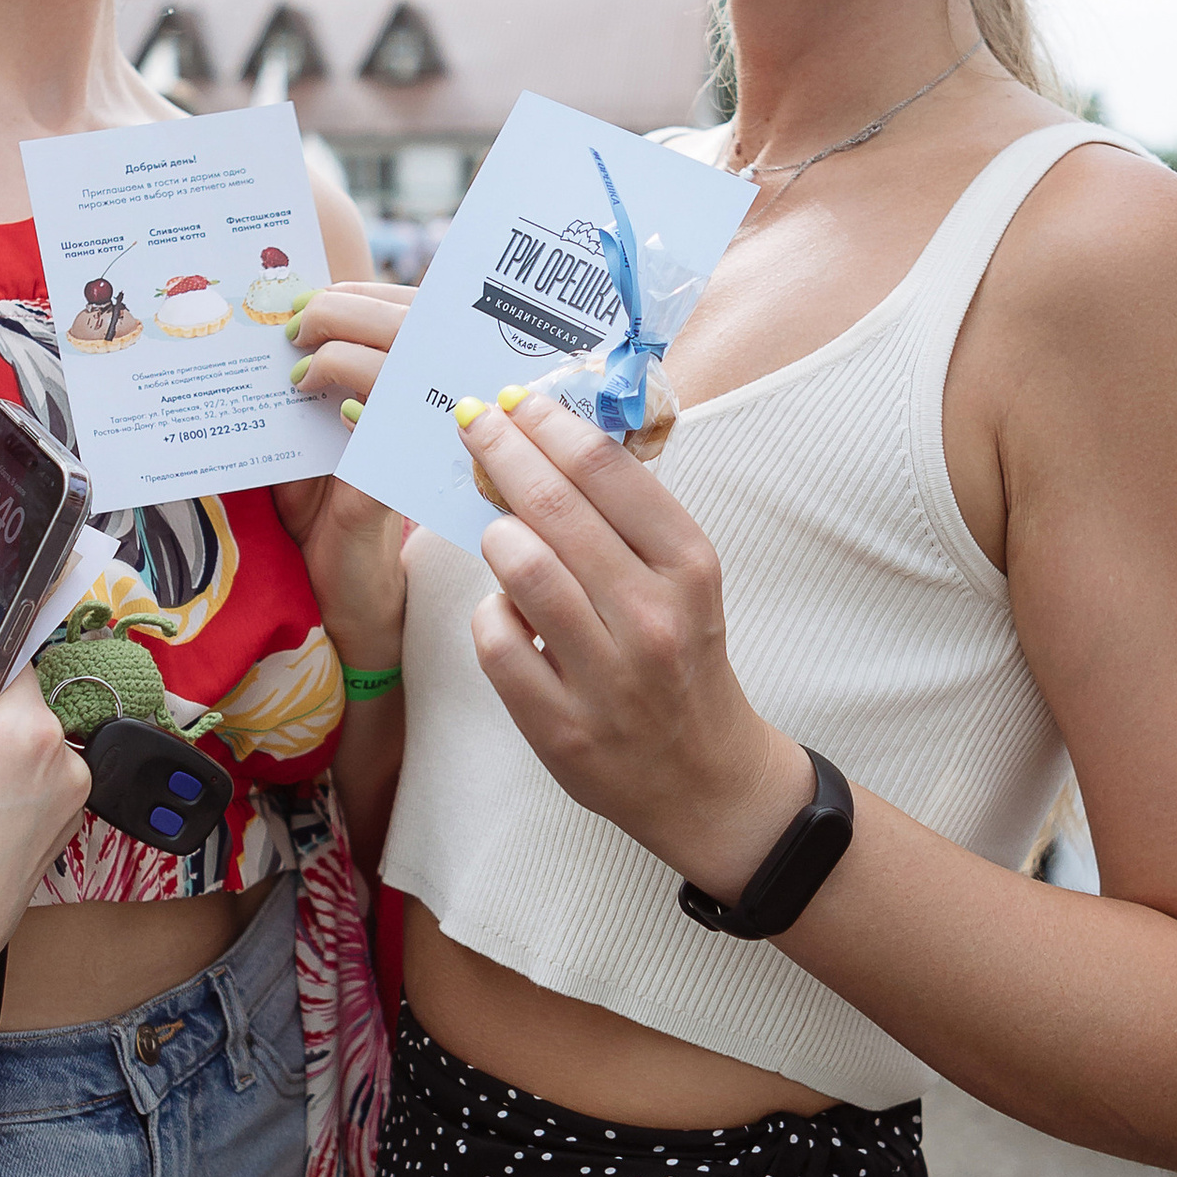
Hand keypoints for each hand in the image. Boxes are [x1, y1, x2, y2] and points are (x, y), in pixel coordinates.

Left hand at [275, 280, 415, 663]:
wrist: (342, 593)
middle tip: (297, 322)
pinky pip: (383, 421)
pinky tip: (319, 399)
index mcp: (410, 391)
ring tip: (300, 361)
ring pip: (399, 361)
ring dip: (342, 345)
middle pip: (409, 324)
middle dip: (346, 307)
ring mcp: (414, 444)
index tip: (316, 291)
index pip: (407, 311)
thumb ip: (310, 388)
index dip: (363, 290)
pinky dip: (350, 394)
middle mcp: (423, 411)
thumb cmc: (325, 511)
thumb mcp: (312, 437)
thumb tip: (271, 326)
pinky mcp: (391, 482)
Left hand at [447, 394, 813, 902]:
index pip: (606, 470)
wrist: (703, 777)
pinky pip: (496, 640)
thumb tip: (546, 438)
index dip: (548, 423)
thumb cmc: (680, 656)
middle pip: (553, 506)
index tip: (515, 399)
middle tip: (472, 421)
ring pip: (520, 568)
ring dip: (496, 535)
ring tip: (499, 531)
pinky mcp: (561, 728)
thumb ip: (626, 517)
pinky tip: (509, 615)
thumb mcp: (680, 579)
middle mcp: (652, 616)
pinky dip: (490, 615)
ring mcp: (607, 676)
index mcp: (689, 566)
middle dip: (501, 451)